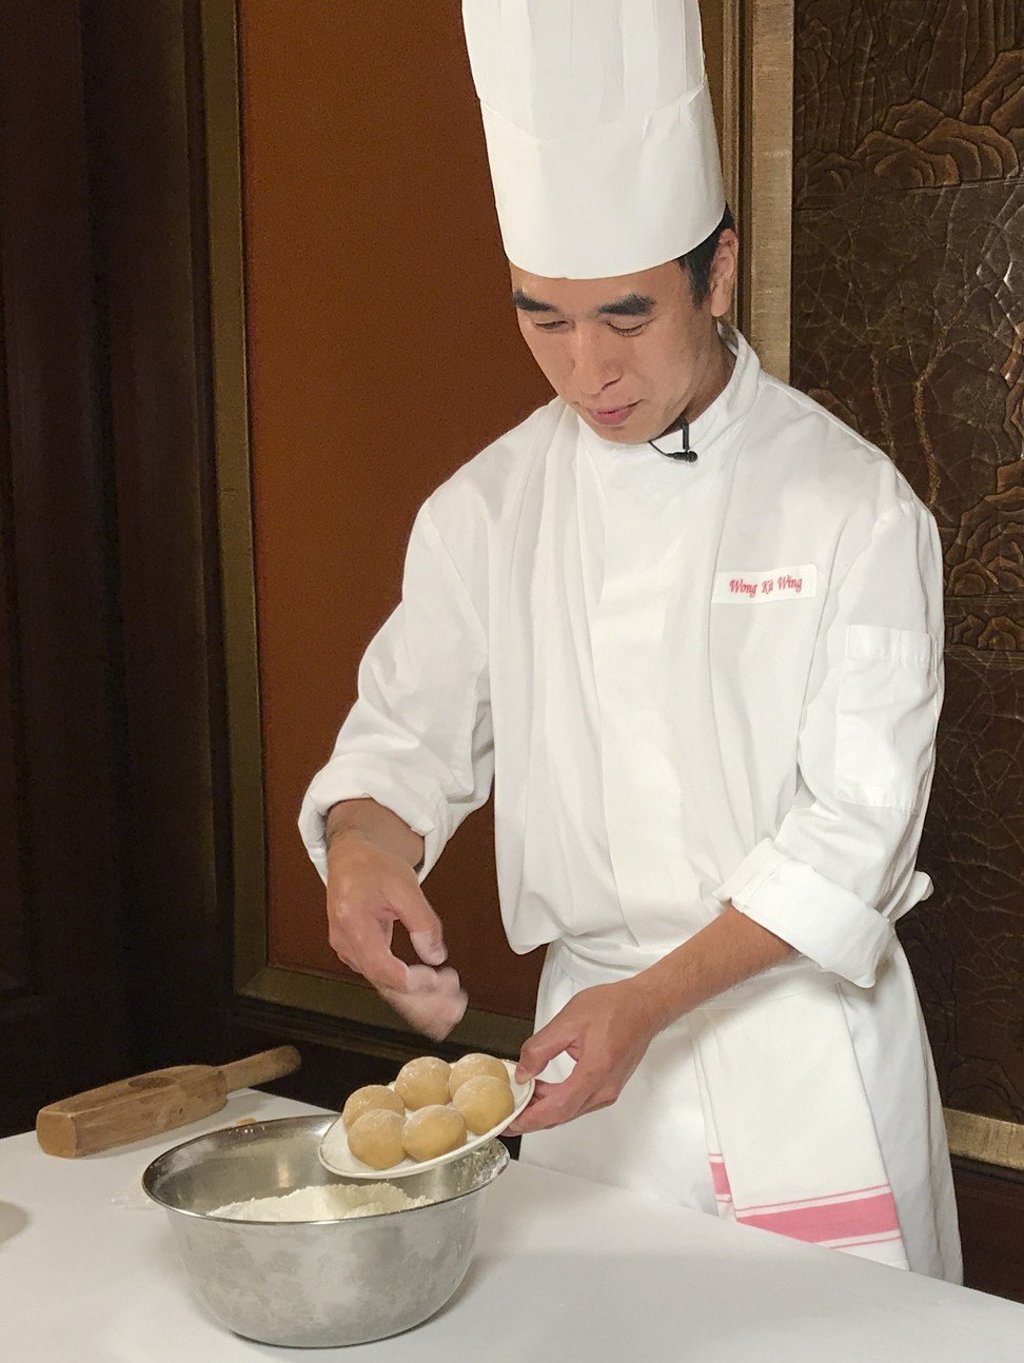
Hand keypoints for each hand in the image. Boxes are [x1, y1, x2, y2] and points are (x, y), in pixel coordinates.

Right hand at [326, 830, 466, 1039]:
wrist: (350, 858)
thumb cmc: (373, 867)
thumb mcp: (405, 885)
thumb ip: (422, 922)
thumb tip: (435, 955)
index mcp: (353, 923)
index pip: (381, 966)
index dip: (410, 981)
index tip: (437, 979)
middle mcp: (347, 944)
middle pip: (386, 986)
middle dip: (423, 1003)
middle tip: (454, 1008)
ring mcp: (352, 953)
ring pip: (388, 989)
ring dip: (421, 1003)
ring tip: (452, 1009)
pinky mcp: (361, 956)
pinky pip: (386, 981)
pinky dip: (411, 994)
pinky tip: (434, 1002)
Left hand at [506, 980, 659, 1134]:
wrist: (644, 1005)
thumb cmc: (615, 1007)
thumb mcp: (569, 1020)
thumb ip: (541, 1048)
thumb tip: (522, 1072)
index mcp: (596, 1071)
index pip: (558, 1108)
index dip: (531, 1119)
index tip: (511, 1122)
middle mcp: (605, 1088)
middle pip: (563, 1114)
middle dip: (532, 1117)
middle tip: (508, 1113)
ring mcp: (609, 1090)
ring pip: (570, 1110)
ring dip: (544, 1108)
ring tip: (520, 1099)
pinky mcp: (609, 1086)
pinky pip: (579, 1102)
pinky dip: (557, 1101)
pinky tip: (542, 1090)